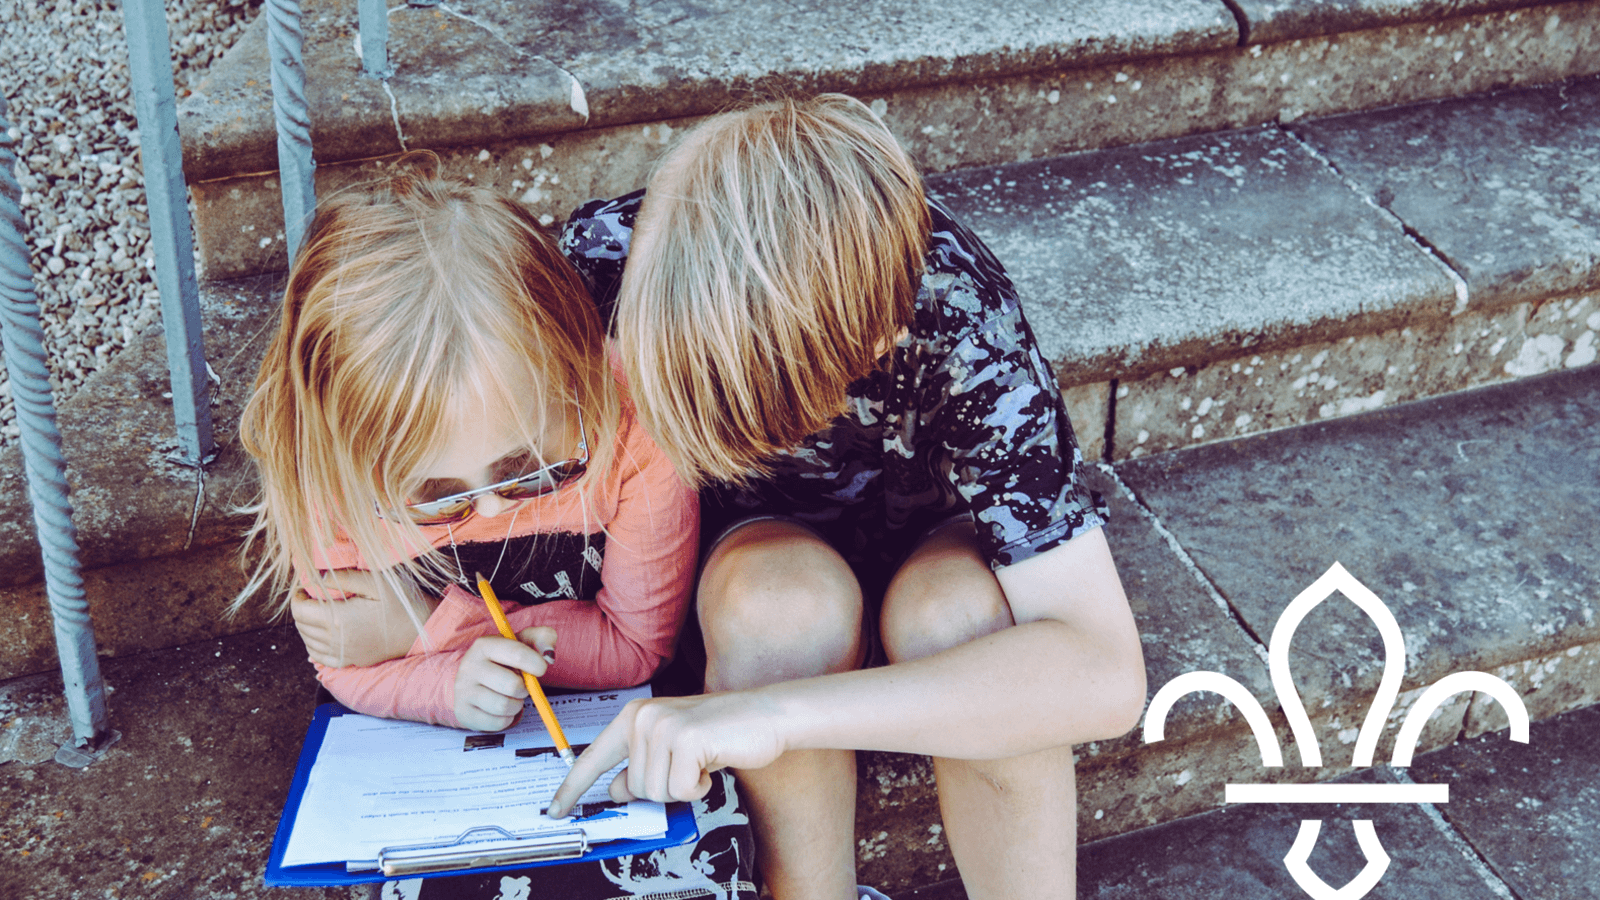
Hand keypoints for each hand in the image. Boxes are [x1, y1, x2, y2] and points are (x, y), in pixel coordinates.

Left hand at [291, 569, 436, 667]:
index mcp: (338, 619)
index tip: (305, 588)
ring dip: (306, 626)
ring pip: (308, 642)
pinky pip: (320, 657)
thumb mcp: (375, 581)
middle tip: (311, 596)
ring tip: (317, 612)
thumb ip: (343, 577)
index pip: (299, 611)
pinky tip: (323, 634)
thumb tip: (314, 578)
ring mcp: (344, 654)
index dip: (297, 597)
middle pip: (301, 626)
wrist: (424, 629)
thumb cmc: (401, 602)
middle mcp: (337, 640)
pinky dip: (314, 645)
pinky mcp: (352, 661)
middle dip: (301, 609)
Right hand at [453, 627, 558, 731]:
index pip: (517, 654)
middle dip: (525, 688)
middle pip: (513, 685)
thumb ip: (543, 638)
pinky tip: (501, 708)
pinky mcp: (464, 713)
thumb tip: (548, 656)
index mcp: (484, 645)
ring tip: (511, 696)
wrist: (474, 679)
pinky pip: (498, 723)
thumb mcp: (523, 642)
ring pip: (504, 706)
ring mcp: (463, 691)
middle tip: (521, 685)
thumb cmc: (505, 659)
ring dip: (516, 704)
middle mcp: (469, 666)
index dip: (536, 664)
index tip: (541, 669)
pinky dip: (507, 718)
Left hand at [546, 691, 786, 816]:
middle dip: (665, 788)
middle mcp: (642, 717)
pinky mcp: (685, 739)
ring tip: (701, 761)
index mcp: (634, 716)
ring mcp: (662, 726)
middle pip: (634, 788)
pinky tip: (712, 762)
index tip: (555, 809)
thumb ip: (641, 766)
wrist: (766, 714)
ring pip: (655, 792)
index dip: (573, 788)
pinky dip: (701, 786)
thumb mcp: (673, 750)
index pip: (594, 757)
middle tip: (690, 766)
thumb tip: (613, 790)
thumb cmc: (721, 732)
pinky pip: (681, 790)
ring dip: (684, 787)